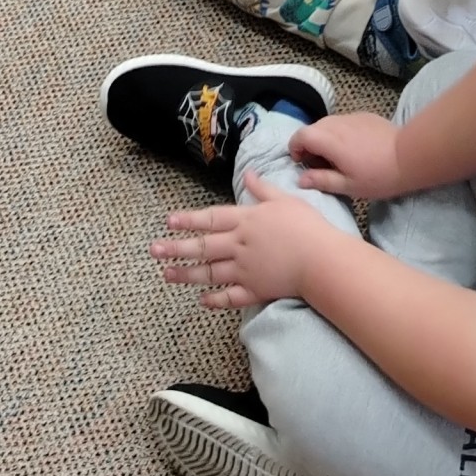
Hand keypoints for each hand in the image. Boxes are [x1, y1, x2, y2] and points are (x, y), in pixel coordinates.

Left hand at [150, 173, 337, 308]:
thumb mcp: (284, 200)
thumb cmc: (307, 227)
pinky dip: (215, 300)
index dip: (189, 220)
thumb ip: (263, 189)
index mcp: (246, 221)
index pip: (211, 218)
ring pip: (210, 272)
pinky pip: (230, 297)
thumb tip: (248, 175)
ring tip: (167, 274)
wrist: (321, 260)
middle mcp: (239, 245)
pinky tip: (201, 301)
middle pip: (203, 246)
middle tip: (154, 250)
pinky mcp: (255, 290)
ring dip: (186, 274)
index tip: (169, 221)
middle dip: (176, 248)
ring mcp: (245, 269)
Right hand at [288, 111, 405, 201]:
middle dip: (310, 145)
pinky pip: (343, 122)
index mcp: (329, 140)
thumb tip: (300, 180)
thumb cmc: (378, 176)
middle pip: (312, 128)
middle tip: (321, 165)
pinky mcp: (364, 115)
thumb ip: (322, 180)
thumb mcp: (349, 186)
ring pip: (328, 124)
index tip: (302, 163)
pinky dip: (340, 133)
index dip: (295, 148)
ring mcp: (351, 116)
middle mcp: (336, 123)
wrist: (409, 156)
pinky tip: (355, 148)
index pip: (300, 135)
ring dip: (325, 138)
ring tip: (338, 158)